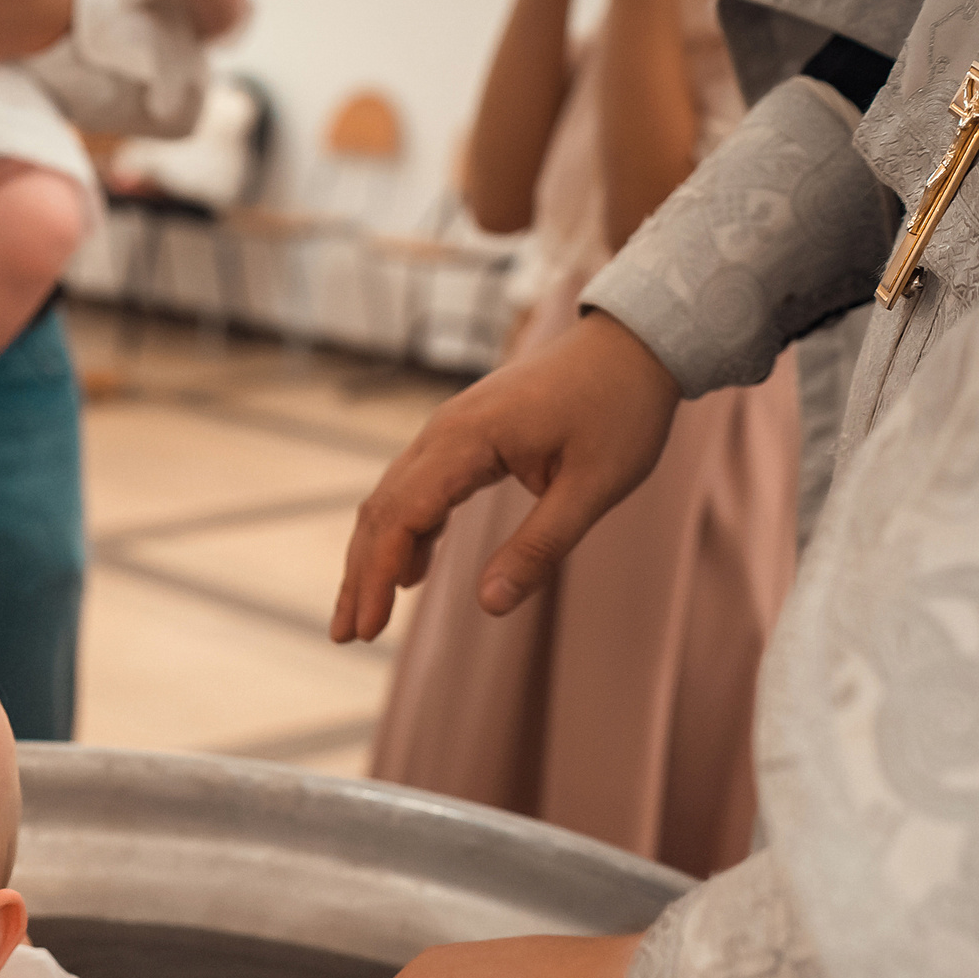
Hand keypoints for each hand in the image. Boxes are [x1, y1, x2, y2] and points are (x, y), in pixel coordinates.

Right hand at [328, 310, 678, 641]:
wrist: (634, 342)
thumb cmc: (621, 409)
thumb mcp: (593, 487)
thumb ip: (539, 547)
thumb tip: (489, 605)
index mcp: (469, 439)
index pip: (402, 516)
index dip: (377, 576)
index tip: (366, 629)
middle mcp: (444, 430)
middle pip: (381, 509)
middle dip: (359, 575)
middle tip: (345, 635)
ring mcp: (449, 429)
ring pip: (391, 498)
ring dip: (373, 555)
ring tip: (363, 613)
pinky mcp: (464, 434)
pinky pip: (417, 486)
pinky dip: (404, 531)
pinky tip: (410, 570)